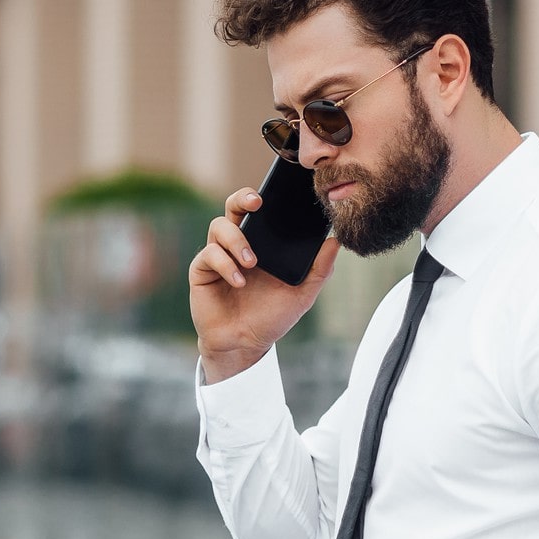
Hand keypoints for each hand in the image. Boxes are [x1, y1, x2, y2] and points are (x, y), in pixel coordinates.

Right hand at [189, 186, 340, 383]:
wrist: (245, 345)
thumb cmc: (270, 317)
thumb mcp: (302, 294)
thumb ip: (319, 270)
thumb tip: (336, 241)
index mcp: (261, 243)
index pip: (260, 211)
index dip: (264, 196)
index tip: (276, 193)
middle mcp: (237, 244)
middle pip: (233, 206)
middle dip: (243, 198)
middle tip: (257, 203)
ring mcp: (218, 256)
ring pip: (219, 226)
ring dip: (237, 239)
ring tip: (252, 262)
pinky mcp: (202, 271)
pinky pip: (209, 255)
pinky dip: (225, 264)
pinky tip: (239, 281)